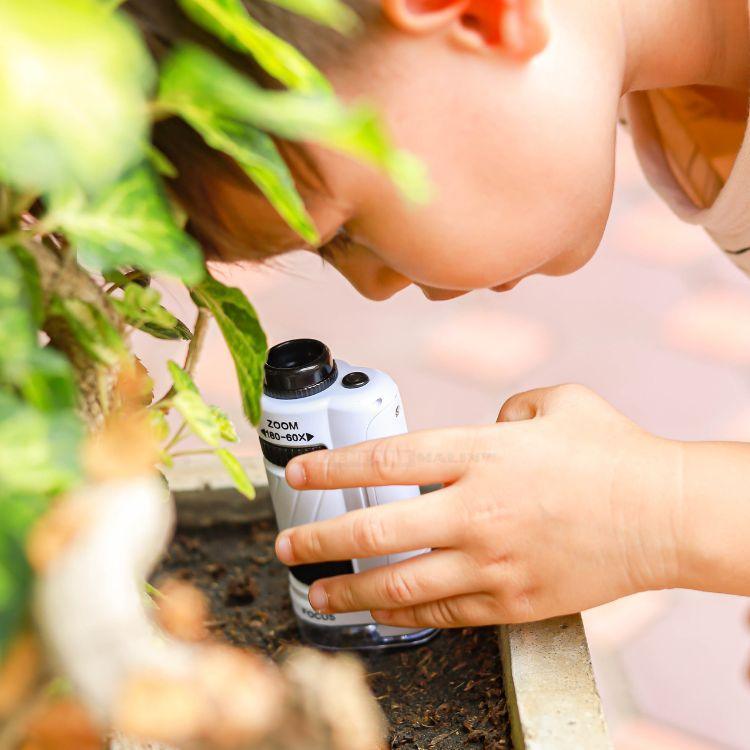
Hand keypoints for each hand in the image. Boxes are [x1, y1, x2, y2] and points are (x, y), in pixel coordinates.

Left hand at [275, 384, 683, 627]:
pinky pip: (446, 612)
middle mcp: (477, 510)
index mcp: (482, 454)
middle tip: (286, 548)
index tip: (300, 473)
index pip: (387, 460)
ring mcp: (493, 562)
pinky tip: (383, 616)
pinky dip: (408, 615)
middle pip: (377, 531)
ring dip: (351, 594)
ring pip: (401, 586)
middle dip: (321, 541)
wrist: (667, 514)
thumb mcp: (556, 403)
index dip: (334, 467)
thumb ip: (506, 409)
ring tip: (317, 596)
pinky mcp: (514, 602)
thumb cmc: (613, 452)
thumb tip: (483, 426)